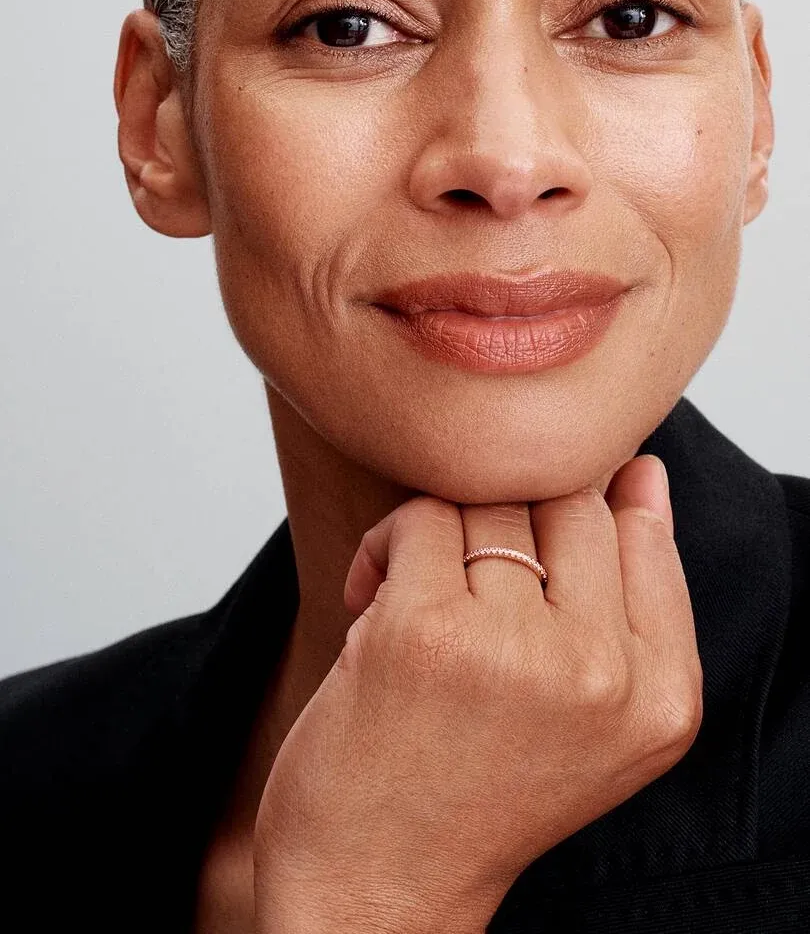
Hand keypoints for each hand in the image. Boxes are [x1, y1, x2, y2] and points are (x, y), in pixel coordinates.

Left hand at [253, 455, 702, 933]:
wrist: (377, 884)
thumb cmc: (478, 789)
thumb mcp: (598, 715)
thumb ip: (635, 596)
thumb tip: (641, 470)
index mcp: (658, 695)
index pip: (639, 531)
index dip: (576, 511)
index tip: (531, 533)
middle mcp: (599, 672)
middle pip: (568, 499)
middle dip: (508, 519)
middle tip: (467, 572)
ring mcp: (512, 650)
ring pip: (490, 500)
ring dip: (444, 531)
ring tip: (420, 590)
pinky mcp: (424, 632)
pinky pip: (421, 516)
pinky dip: (388, 543)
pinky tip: (373, 598)